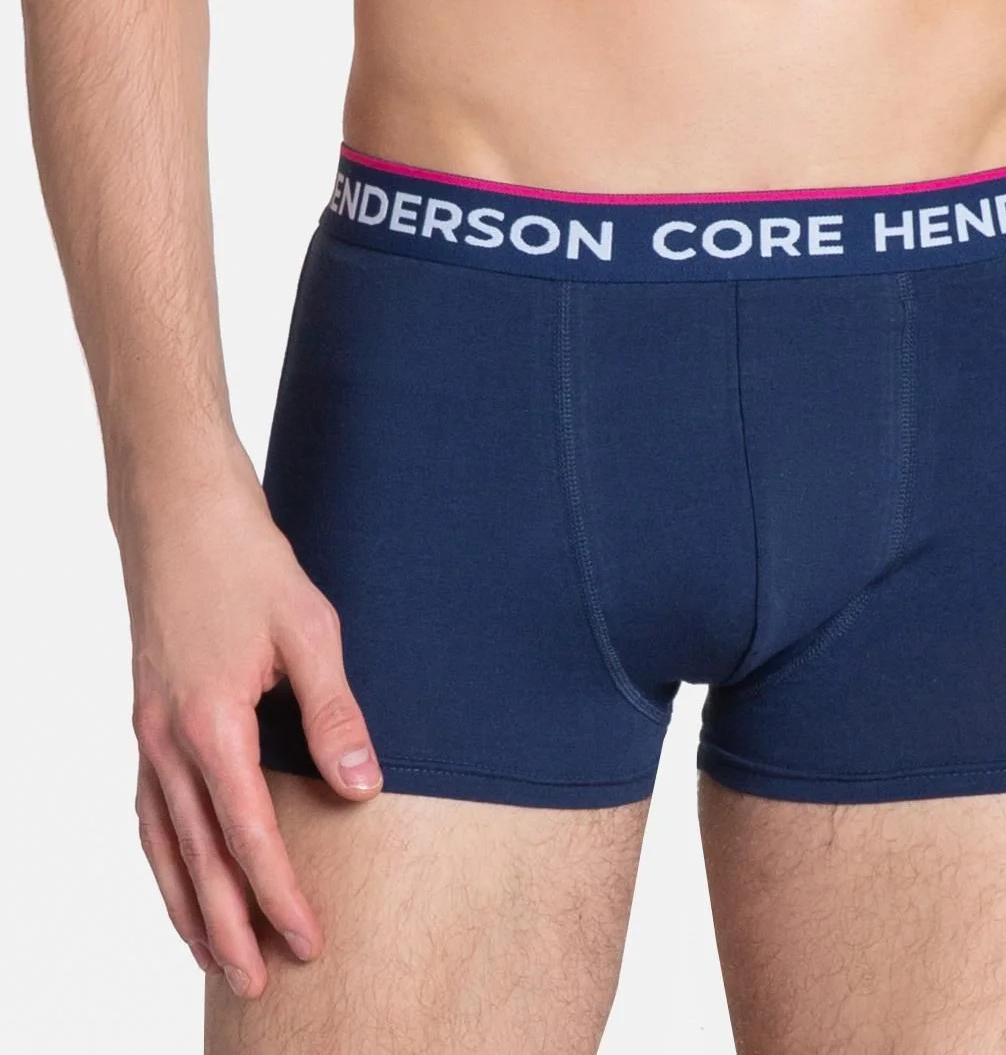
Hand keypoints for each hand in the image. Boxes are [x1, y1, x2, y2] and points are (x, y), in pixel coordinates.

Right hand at [121, 452, 381, 997]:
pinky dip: (163, 859)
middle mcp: (168, 742)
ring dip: (187, 906)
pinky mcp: (146, 719)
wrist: (180, 513)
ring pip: (162, 845)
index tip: (311, 943)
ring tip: (214, 957)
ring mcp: (148, 733)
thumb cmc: (250, 564)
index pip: (249, 838)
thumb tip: (363, 789)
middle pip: (197, 860)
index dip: (281, 897)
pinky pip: (148, 809)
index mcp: (211, 726)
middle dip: (228, 928)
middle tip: (259, 987)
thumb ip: (335, 715)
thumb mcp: (311, 632)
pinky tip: (179, 877)